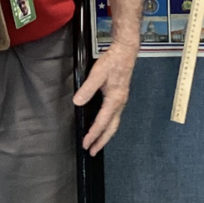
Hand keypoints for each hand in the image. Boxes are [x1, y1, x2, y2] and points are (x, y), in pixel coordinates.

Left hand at [73, 39, 138, 154]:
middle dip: (102, 141)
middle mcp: (120, 102)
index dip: (93, 135)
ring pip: (114, 123)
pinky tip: (103, 124)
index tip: (86, 143)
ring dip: (106, 134)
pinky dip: (109, 125)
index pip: (102, 123)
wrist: (126, 51)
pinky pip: (115, 116)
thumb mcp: (97, 73)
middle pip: (112, 128)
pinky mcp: (121, 96)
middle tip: (93, 151)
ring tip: (97, 142)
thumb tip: (78, 102)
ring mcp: (122, 100)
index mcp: (114, 99)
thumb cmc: (113, 61)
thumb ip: (87, 89)